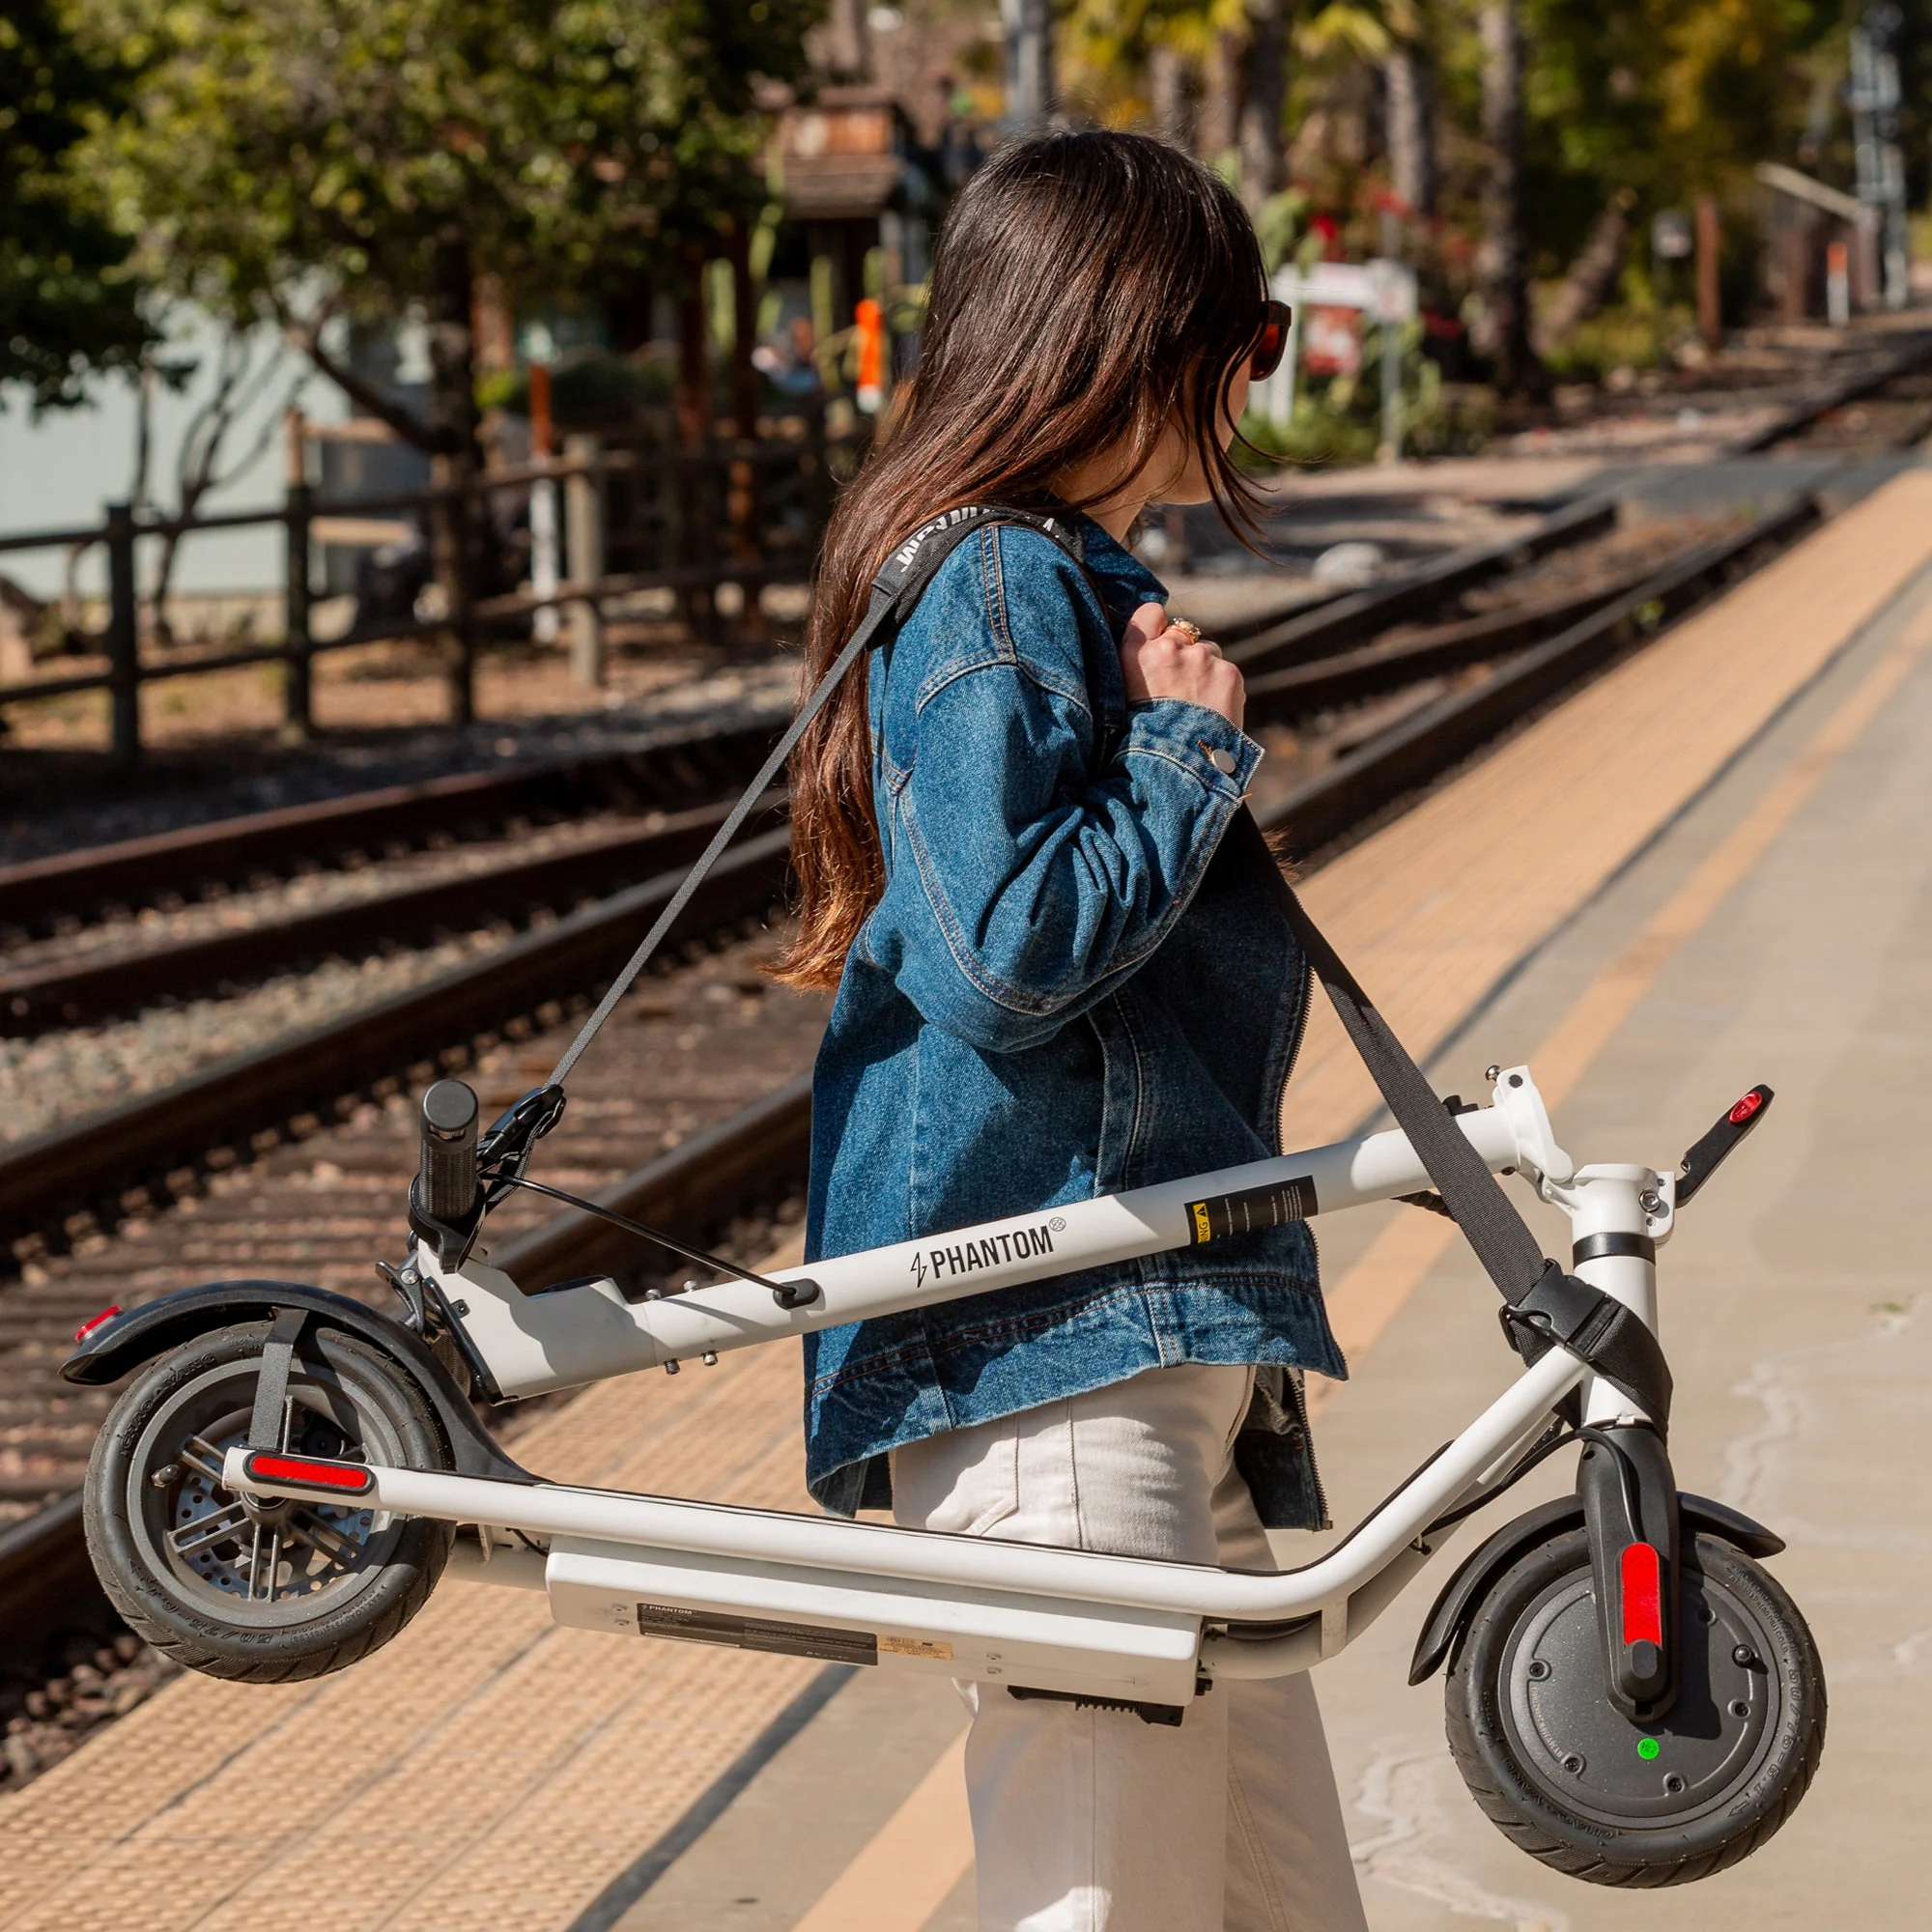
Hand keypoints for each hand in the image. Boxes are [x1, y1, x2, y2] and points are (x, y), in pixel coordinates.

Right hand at [1119, 603, 1245, 729]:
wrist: (1178, 769)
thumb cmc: (1143, 739)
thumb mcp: (1123, 696)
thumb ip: (1138, 662)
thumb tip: (1155, 644)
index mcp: (1135, 653)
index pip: (1150, 612)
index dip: (1156, 628)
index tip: (1158, 646)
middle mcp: (1169, 648)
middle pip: (1183, 634)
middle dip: (1182, 654)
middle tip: (1178, 690)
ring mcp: (1201, 658)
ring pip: (1207, 652)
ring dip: (1204, 670)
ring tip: (1195, 706)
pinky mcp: (1229, 673)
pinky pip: (1225, 670)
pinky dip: (1221, 687)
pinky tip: (1211, 712)